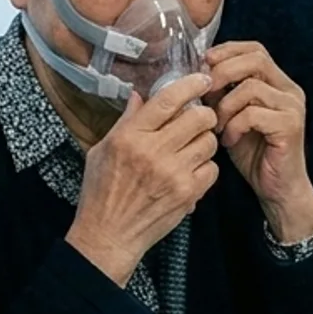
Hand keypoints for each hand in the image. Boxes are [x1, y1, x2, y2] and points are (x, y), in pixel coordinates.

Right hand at [66, 73, 218, 285]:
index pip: (167, 100)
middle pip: (198, 118)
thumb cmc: (101, 193)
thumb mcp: (102, 150)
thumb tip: (139, 95)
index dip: (190, 84)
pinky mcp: (186, 194)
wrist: (108, 235)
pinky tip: (191, 171)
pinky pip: (212, 170)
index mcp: (130, 137)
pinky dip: (206, 168)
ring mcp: (172, 174)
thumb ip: (125, 121)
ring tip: (193, 147)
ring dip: (205, 141)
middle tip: (200, 118)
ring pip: (209, 142)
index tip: (202, 78)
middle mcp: (153, 152)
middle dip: (205, 114)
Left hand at [205, 41, 312, 244]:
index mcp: (277, 83)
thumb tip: (196, 74)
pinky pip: (253, 114)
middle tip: (205, 94)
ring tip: (217, 126)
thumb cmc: (254, 154)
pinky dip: (234, 125)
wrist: (277, 190)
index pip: (254, 49)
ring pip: (251, 87)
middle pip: (255, 60)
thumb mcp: (231, 118)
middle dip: (222, 73)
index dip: (227, 51)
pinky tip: (229, 140)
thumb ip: (221, 95)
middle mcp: (289, 90)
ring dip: (225, 106)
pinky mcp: (290, 126)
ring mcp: (292, 107)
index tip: (204, 63)